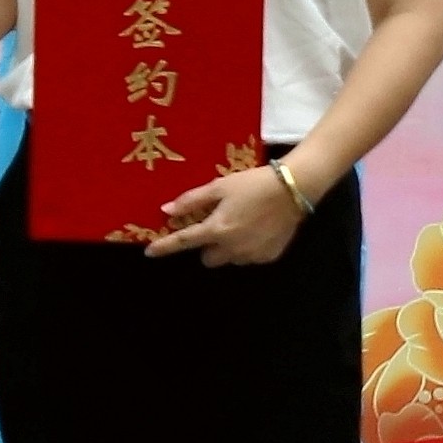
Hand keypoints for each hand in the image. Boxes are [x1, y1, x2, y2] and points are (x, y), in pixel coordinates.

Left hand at [134, 161, 310, 266]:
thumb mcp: (220, 186)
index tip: (149, 252)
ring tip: (241, 224)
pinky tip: (257, 229)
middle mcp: (232, 247)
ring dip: (228, 247)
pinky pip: (248, 258)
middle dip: (207, 245)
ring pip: (229, 259)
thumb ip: (192, 201)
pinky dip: (247, 248)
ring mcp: (252, 255)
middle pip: (207, 258)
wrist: (293, 188)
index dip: (165, 247)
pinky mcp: (268, 256)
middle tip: (217, 225)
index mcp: (217, 229)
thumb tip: (167, 211)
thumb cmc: (253, 184)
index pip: (184, 242)